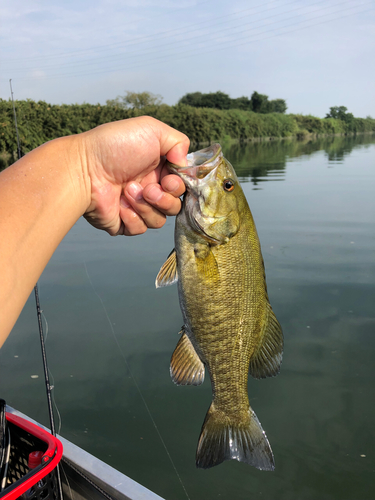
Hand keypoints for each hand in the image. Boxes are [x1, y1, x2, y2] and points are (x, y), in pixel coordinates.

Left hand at [81, 116, 188, 235]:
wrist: (83, 169)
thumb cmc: (115, 146)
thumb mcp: (151, 129)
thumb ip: (178, 142)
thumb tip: (184, 163)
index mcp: (157, 168)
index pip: (182, 185)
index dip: (180, 186)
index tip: (169, 179)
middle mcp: (149, 188)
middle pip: (175, 205)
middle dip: (165, 198)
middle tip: (148, 188)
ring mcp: (136, 207)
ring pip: (160, 220)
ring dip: (147, 206)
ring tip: (128, 190)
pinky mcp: (124, 223)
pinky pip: (141, 229)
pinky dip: (133, 218)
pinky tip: (120, 205)